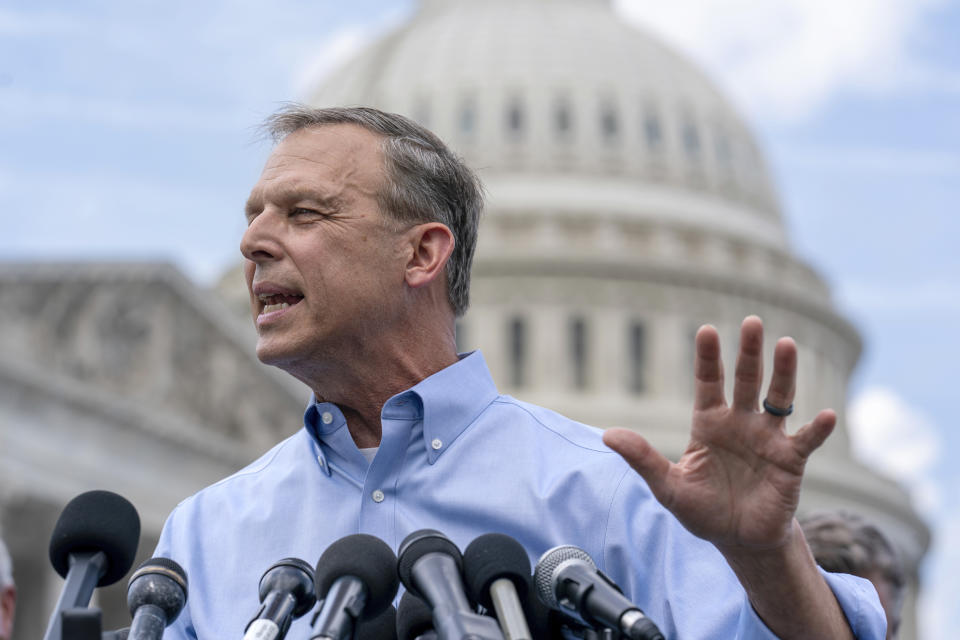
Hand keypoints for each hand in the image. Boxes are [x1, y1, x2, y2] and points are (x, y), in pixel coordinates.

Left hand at [603, 315, 835, 553]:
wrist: (739, 540)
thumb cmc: (703, 510)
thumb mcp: (668, 487)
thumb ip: (642, 459)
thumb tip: (607, 435)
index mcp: (709, 423)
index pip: (709, 382)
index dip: (708, 357)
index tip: (707, 330)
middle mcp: (741, 423)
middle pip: (747, 380)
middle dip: (749, 352)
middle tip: (753, 322)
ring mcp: (768, 439)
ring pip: (778, 399)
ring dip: (783, 373)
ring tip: (786, 345)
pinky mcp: (791, 461)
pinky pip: (806, 440)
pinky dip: (817, 429)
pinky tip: (826, 414)